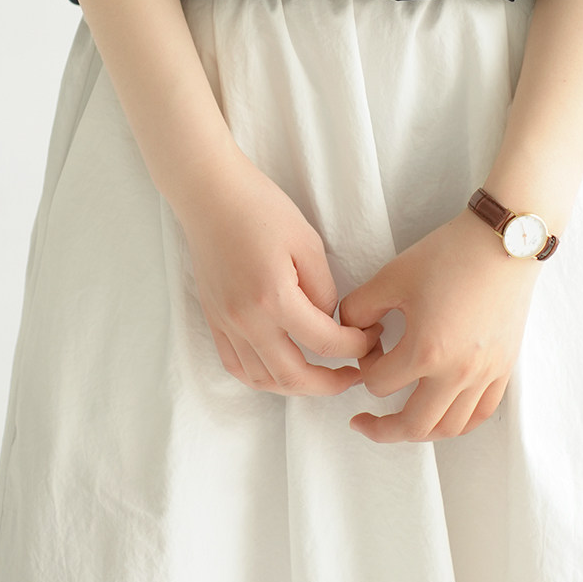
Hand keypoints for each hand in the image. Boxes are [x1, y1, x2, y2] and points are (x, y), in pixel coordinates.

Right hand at [176, 150, 383, 395]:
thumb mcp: (308, 242)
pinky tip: (281, 369)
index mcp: (274, 297)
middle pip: (293, 376)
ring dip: (295, 386)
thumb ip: (323, 289)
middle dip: (330, 384)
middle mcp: (246, 320)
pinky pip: (236, 366)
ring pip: (262, 380)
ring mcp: (225, 324)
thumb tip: (328, 322)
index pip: (325, 343)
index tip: (371, 339)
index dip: (356, 347)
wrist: (210, 194)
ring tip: (321, 376)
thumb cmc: (261, 208)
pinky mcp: (214, 320)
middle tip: (355, 375)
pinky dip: (261, 377)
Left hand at [338, 206, 541, 442]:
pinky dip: (457, 422)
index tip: (371, 343)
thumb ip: (360, 308)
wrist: (503, 240)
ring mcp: (485, 374)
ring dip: (420, 431)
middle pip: (413, 425)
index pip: (379, 384)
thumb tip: (350, 330)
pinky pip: (480, 414)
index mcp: (426, 351)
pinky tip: (442, 412)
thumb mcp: (392, 275)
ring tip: (402, 422)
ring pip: (449, 428)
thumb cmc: (448, 254)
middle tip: (363, 422)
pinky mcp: (504, 368)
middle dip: (382, 428)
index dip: (365, 366)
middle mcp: (458, 372)